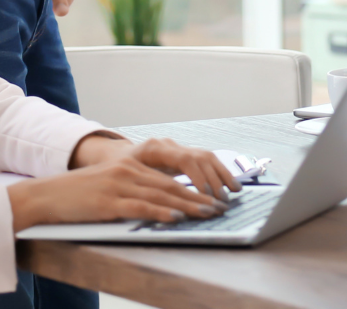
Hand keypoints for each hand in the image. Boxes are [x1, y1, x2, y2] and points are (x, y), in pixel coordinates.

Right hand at [6, 153, 226, 232]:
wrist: (46, 196)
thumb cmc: (76, 196)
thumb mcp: (108, 187)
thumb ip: (132, 191)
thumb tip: (158, 205)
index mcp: (130, 166)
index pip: (168, 179)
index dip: (192, 189)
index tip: (211, 199)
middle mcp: (127, 171)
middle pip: (170, 186)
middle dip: (197, 198)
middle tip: (219, 208)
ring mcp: (118, 185)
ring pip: (160, 196)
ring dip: (187, 206)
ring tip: (206, 214)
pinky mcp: (108, 201)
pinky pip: (140, 207)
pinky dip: (160, 213)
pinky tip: (175, 218)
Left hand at [121, 137, 241, 199]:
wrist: (112, 156)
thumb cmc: (114, 169)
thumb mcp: (125, 177)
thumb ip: (146, 186)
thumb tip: (165, 202)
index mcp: (154, 148)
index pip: (184, 160)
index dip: (198, 178)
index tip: (206, 196)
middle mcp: (169, 144)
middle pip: (200, 157)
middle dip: (214, 179)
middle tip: (222, 200)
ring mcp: (178, 148)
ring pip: (206, 157)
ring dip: (222, 174)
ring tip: (234, 192)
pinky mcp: (183, 155)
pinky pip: (206, 161)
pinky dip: (219, 172)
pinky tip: (229, 185)